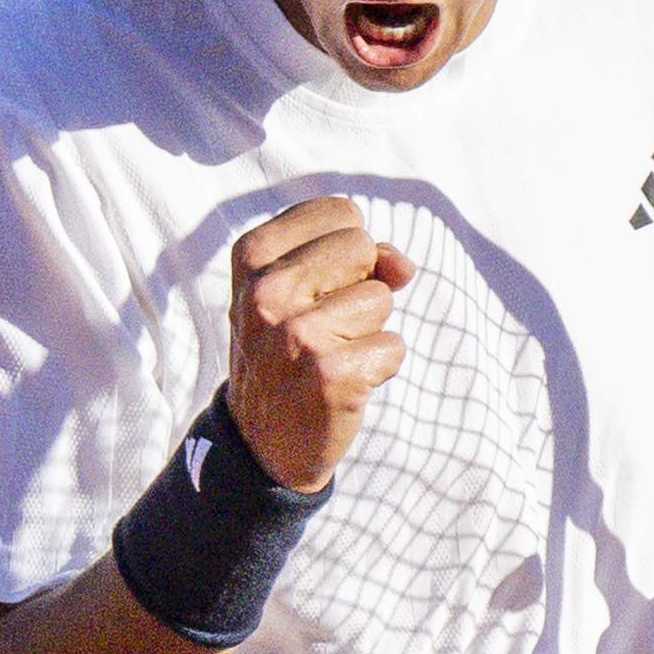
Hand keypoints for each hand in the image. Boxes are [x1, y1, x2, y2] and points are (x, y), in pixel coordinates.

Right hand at [226, 197, 414, 492]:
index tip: (314, 288)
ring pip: (381, 298)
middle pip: (364, 247)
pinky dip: (379, 367)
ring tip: (328, 355)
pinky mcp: (330, 374)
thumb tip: (402, 266)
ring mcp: (296, 333)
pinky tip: (342, 384)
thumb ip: (357, 258)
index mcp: (252, 254)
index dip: (346, 252)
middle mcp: (266, 291)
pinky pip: (393, 346)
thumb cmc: (290, 348)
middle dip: (359, 285)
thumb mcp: (301, 289)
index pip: (341, 212)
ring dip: (368, 329)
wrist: (262, 441)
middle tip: (322, 326)